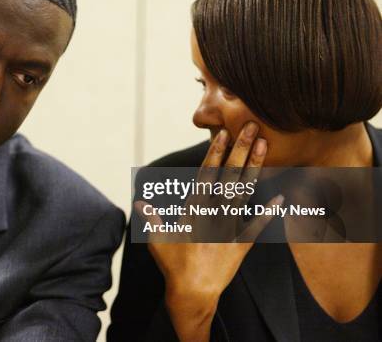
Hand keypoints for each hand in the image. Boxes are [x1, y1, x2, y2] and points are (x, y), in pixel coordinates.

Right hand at [135, 122, 283, 341]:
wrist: (192, 292)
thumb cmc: (171, 264)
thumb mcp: (155, 239)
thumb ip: (150, 218)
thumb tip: (139, 203)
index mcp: (194, 208)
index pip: (206, 174)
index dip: (215, 152)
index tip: (224, 133)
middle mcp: (214, 212)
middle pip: (230, 175)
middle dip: (241, 149)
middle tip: (251, 127)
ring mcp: (229, 226)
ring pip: (244, 191)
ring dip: (255, 167)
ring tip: (264, 146)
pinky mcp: (241, 243)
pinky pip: (257, 225)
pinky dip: (268, 212)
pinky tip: (281, 198)